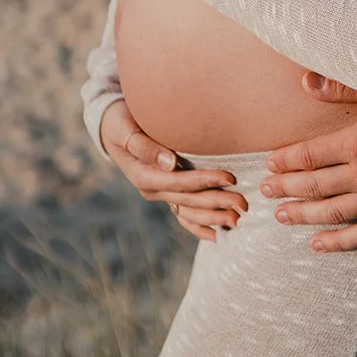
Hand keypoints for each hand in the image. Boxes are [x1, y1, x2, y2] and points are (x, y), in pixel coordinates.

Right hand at [99, 99, 246, 241]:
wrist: (114, 128)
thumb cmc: (122, 122)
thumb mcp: (126, 129)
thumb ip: (146, 146)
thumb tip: (170, 163)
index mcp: (144, 175)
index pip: (179, 182)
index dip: (204, 180)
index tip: (228, 177)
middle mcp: (152, 189)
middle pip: (189, 200)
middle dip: (216, 202)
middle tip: (242, 203)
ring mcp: (160, 194)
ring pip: (189, 211)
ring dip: (213, 217)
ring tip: (237, 218)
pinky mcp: (167, 193)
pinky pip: (183, 215)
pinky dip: (199, 226)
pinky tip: (218, 234)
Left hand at [261, 80, 356, 251]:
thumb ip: (344, 88)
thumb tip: (305, 83)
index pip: (309, 155)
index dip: (285, 161)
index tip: (269, 165)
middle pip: (314, 185)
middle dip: (287, 189)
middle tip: (266, 193)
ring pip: (333, 213)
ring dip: (304, 216)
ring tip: (282, 217)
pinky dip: (339, 242)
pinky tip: (318, 244)